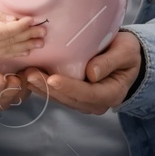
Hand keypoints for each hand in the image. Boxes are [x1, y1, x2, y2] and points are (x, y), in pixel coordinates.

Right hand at [0, 2, 44, 61]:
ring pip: (8, 50)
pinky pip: (2, 55)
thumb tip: (15, 20)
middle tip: (43, 31)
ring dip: (26, 45)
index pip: (4, 31)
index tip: (32, 20)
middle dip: (28, 36)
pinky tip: (26, 51)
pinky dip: (15, 52)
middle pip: (9, 41)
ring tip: (40, 41)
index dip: (20, 26)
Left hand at [23, 31, 142, 115]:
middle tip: (30, 74)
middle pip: (69, 99)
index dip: (69, 87)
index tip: (52, 78)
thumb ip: (111, 61)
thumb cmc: (128, 52)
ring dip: (42, 88)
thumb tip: (91, 73)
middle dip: (48, 88)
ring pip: (60, 98)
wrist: (127, 57)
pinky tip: (31, 76)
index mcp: (111, 94)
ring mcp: (84, 102)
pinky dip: (44, 86)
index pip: (87, 93)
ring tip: (26, 75)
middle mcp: (96, 103)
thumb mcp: (126, 52)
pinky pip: (58, 94)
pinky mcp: (75, 96)